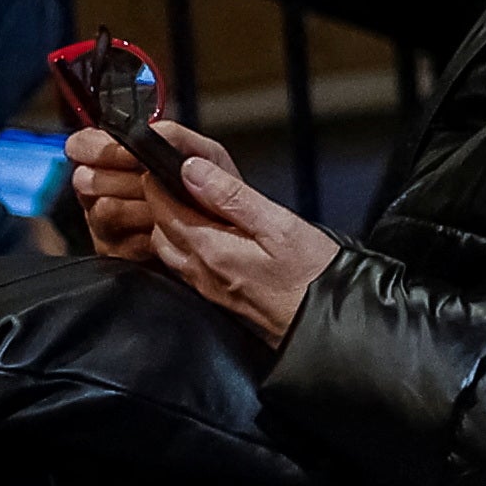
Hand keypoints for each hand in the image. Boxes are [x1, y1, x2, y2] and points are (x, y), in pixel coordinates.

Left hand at [70, 118, 340, 346]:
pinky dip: (182, 247)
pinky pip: (184, 268)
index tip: (158, 162)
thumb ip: (232, 196)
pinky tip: (201, 239)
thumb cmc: (312, 275)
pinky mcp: (219, 299)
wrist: (328, 323)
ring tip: (184, 205)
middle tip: (170, 179)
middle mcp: (200, 270)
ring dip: (168, 226)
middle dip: (158, 203)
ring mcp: (208, 288)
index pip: (164, 207)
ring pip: (169, 251)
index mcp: (210, 247)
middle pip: (161, 229)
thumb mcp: (279, 225)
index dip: (157, 181)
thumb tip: (191, 169)